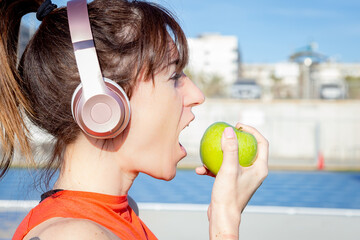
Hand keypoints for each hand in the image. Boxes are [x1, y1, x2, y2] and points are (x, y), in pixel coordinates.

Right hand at [196, 123, 268, 238]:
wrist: (222, 218)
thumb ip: (230, 149)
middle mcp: (254, 172)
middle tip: (225, 133)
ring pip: (233, 159)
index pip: (262, 142)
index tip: (238, 126)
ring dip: (220, 154)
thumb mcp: (228, 169)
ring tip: (209, 150)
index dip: (252, 131)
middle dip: (235, 139)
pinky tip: (201, 169)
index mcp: (260, 168)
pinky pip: (223, 170)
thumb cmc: (228, 195)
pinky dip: (213, 168)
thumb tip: (229, 130)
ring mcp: (243, 178)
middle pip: (248, 149)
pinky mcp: (232, 183)